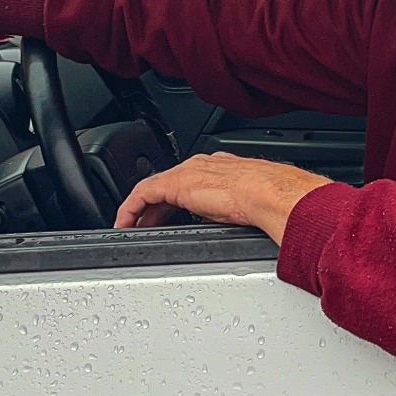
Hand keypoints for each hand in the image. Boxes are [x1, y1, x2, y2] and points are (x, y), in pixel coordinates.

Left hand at [115, 152, 331, 244]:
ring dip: (138, 210)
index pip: (185, 183)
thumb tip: (228, 223)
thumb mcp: (246, 206)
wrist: (271, 192)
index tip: (164, 217)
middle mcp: (199, 166)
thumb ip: (230, 211)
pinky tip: (124, 224)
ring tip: (129, 228)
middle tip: (142, 227)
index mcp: (217, 169)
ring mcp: (186, 173)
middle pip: (164, 186)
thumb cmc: (270, 199)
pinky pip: (142, 195)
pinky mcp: (175, 184)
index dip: (170, 201)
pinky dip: (130, 209)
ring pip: (150, 189)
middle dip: (151, 208)